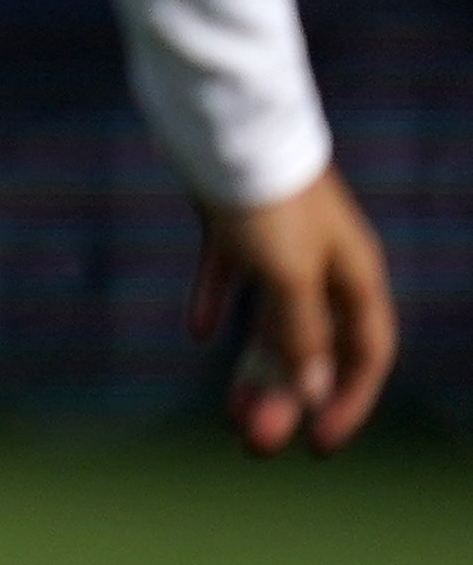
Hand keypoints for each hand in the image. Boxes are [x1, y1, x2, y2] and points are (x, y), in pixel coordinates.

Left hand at [192, 167, 395, 454]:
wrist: (223, 118)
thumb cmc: (266, 195)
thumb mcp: (288, 271)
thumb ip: (301, 332)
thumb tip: (308, 392)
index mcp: (354, 273)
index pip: (366, 352)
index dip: (345, 400)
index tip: (317, 446)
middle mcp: (323, 259)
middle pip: (311, 343)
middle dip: (285, 396)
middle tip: (253, 444)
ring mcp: (277, 239)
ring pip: (271, 317)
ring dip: (252, 364)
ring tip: (229, 411)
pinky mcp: (233, 218)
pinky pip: (230, 272)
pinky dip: (217, 301)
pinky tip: (199, 332)